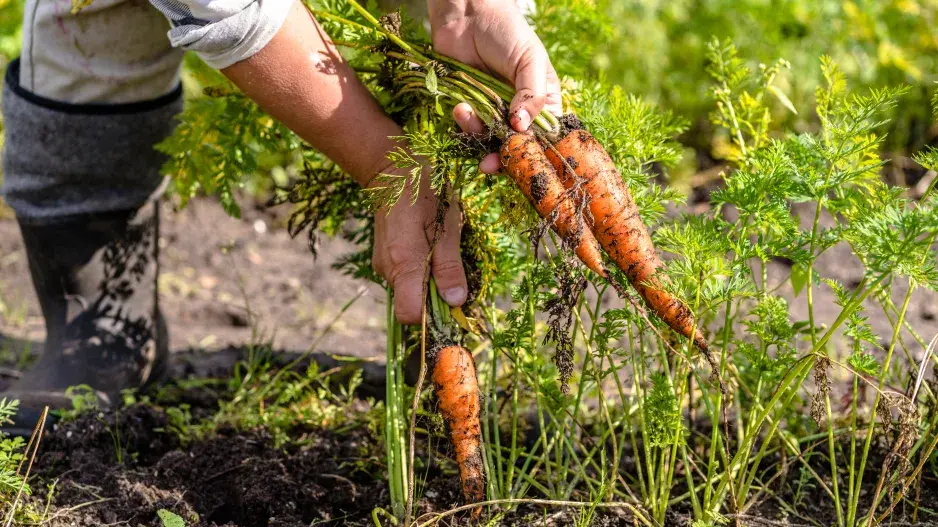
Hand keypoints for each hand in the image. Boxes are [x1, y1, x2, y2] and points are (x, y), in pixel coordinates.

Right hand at [371, 167, 466, 324]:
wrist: (392, 170)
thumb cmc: (425, 194)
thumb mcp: (446, 228)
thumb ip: (449, 267)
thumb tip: (456, 301)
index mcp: (403, 264)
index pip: (410, 314)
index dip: (432, 315)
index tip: (451, 299)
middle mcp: (387, 270)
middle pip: (412, 303)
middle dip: (435, 295)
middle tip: (451, 264)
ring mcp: (382, 264)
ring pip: (409, 289)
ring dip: (428, 279)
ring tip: (439, 248)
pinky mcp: (383, 257)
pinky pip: (404, 276)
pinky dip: (419, 269)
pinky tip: (427, 244)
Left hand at [429, 0, 561, 172]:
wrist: (466, 13)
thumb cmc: (506, 31)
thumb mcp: (529, 60)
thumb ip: (532, 95)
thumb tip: (522, 128)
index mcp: (544, 101)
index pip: (546, 137)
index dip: (536, 154)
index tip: (524, 163)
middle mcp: (521, 111)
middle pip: (517, 147)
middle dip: (503, 157)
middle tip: (490, 164)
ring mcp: (494, 111)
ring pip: (490, 141)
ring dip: (477, 135)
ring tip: (466, 114)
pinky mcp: (470, 108)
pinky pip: (469, 129)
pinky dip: (463, 124)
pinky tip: (460, 107)